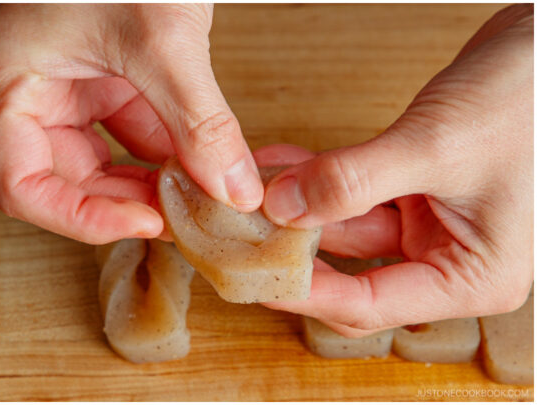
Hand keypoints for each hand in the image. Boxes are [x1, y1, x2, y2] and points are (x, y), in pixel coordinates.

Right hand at [0, 4, 261, 244]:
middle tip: (187, 214)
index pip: (20, 185)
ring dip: (147, 179)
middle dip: (124, 200)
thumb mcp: (163, 35)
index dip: (79, 217)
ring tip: (201, 191)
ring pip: (96, 159)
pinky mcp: (97, 71)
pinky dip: (164, 148)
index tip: (145, 221)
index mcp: (6, 78)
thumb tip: (233, 191)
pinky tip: (203, 158)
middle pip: (59, 178)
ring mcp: (61, 79)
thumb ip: (199, 121)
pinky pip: (124, 129)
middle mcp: (24, 86)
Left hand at [262, 4, 533, 336]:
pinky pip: (352, 191)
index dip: (302, 291)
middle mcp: (452, 259)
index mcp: (472, 277)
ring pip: (344, 228)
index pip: (367, 303)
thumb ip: (353, 180)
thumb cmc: (529, 99)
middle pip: (350, 273)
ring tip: (244, 191)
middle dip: (291, 249)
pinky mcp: (417, 186)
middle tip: (231, 235)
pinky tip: (276, 162)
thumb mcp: (434, 146)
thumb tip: (281, 208)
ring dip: (296, 207)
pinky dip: (316, 177)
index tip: (247, 271)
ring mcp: (434, 222)